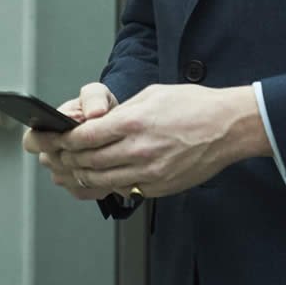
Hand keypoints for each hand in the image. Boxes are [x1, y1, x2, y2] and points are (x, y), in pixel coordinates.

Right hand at [25, 82, 119, 200]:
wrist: (118, 129)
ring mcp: (62, 174)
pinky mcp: (78, 189)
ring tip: (106, 156)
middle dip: (72, 153)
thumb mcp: (98, 95)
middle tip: (93, 145)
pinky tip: (109, 169)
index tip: (64, 137)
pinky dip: (97, 182)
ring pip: (68, 178)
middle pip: (51, 162)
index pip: (31, 141)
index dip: (46, 140)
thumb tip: (94, 112)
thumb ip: (93, 97)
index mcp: (46, 129)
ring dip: (85, 168)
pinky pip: (84, 190)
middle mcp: (50, 154)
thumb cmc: (101, 109)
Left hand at [54, 83, 268, 198]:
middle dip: (68, 159)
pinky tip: (105, 175)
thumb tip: (96, 123)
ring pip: (101, 180)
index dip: (64, 140)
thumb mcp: (151, 95)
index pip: (84, 137)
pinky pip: (124, 189)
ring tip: (76, 167)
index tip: (57, 139)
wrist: (228, 127)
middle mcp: (138, 150)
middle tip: (59, 155)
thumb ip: (121, 112)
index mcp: (133, 123)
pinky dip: (109, 183)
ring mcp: (149, 173)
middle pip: (87, 161)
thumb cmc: (194, 106)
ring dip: (83, 174)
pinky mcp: (158, 187)